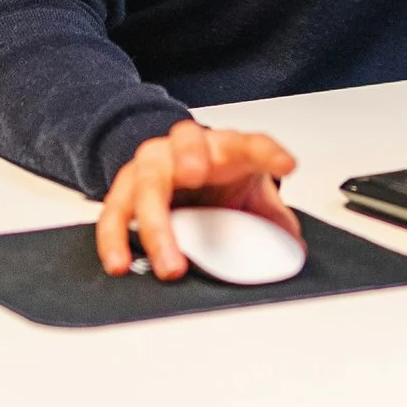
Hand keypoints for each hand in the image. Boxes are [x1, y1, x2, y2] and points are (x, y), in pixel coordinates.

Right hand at [95, 121, 299, 279]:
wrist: (178, 169)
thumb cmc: (216, 179)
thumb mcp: (248, 192)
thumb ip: (271, 217)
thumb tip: (293, 249)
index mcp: (225, 146)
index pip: (251, 143)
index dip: (269, 153)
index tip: (286, 166)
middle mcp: (186, 147)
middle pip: (186, 142)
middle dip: (189, 156)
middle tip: (195, 175)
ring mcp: (152, 166)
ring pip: (146, 182)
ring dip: (155, 222)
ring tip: (170, 261)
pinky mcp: (124, 191)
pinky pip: (113, 214)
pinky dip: (114, 240)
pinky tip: (121, 264)